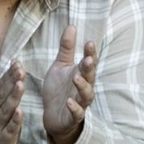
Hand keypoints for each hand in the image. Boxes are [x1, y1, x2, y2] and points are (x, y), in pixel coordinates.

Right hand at [0, 61, 25, 143]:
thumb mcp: (0, 110)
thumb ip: (7, 92)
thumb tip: (15, 70)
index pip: (0, 86)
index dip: (8, 74)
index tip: (17, 62)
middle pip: (2, 95)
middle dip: (11, 81)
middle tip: (20, 69)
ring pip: (5, 110)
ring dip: (13, 97)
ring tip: (20, 84)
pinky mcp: (4, 140)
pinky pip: (10, 129)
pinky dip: (15, 120)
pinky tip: (20, 111)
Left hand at [42, 25, 95, 143]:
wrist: (53, 116)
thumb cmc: (59, 90)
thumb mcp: (60, 66)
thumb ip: (66, 48)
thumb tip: (72, 26)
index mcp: (81, 74)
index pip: (89, 62)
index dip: (90, 53)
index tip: (89, 42)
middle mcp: (83, 88)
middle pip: (90, 77)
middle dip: (90, 68)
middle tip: (87, 59)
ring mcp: (80, 103)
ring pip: (86, 95)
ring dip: (83, 87)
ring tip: (77, 78)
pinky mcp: (73, 117)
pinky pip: (77, 113)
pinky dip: (75, 108)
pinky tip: (70, 102)